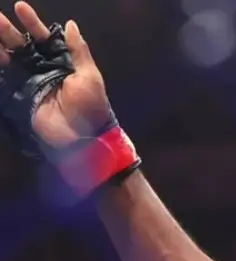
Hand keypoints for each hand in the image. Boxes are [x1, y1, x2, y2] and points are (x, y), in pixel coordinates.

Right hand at [0, 2, 109, 148]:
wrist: (84, 137)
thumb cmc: (91, 106)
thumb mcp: (89, 76)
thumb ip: (78, 50)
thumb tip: (71, 24)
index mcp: (59, 61)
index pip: (42, 37)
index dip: (31, 22)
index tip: (19, 6)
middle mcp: (41, 68)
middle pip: (20, 45)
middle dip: (7, 30)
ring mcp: (28, 82)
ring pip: (9, 59)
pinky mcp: (19, 97)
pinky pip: (4, 80)